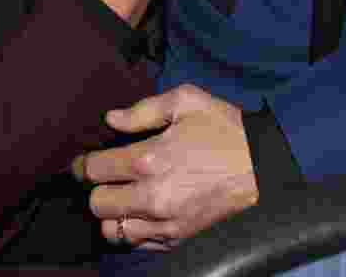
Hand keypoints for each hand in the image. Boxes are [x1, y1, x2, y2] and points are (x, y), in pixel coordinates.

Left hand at [73, 84, 257, 248]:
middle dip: (97, 188)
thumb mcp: (186, 101)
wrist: (260, 165)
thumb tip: (110, 120)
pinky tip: (140, 211)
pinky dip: (131, 229)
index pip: (96, 170)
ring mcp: (165, 222)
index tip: (84, 162)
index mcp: (150, 159)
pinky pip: (137, 244)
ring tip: (122, 196)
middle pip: (98, 204)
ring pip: (113, 230)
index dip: (84, 164)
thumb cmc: (222, 127)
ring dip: (112, 213)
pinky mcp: (178, 237)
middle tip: (107, 177)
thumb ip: (142, 110)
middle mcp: (152, 196)